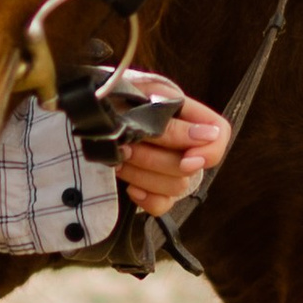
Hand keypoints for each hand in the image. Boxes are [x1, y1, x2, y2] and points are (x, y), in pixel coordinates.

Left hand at [112, 72, 232, 216]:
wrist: (82, 114)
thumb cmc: (111, 96)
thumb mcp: (140, 96)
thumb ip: (172, 118)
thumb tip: (207, 136)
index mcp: (186, 115)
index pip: (220, 134)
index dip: (209, 152)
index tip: (187, 160)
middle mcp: (183, 145)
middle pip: (192, 168)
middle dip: (155, 159)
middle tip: (127, 147)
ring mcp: (168, 170)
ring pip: (176, 187)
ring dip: (143, 174)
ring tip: (119, 159)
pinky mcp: (151, 189)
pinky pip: (161, 206)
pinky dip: (146, 198)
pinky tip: (129, 187)